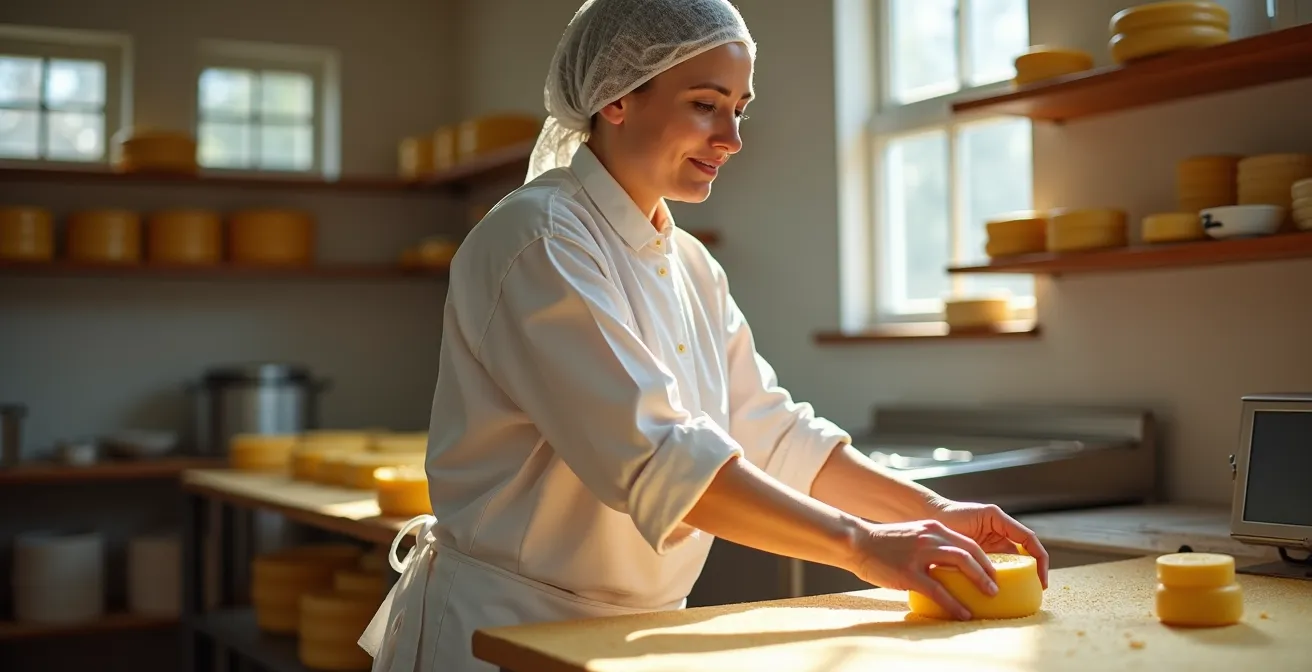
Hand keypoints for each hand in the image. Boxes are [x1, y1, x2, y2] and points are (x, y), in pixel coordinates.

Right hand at [846, 519, 998, 620]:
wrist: (857, 542)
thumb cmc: (883, 544)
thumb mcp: (912, 536)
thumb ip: (931, 546)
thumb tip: (948, 568)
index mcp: (932, 528)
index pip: (967, 542)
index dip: (984, 559)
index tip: (992, 573)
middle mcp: (929, 537)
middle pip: (969, 551)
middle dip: (987, 570)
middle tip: (995, 586)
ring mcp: (919, 554)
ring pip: (959, 563)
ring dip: (979, 580)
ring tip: (989, 595)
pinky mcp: (907, 572)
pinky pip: (938, 589)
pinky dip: (954, 602)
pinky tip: (962, 613)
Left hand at [927, 498, 1049, 588]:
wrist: (928, 517)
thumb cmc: (948, 516)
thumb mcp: (971, 525)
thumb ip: (985, 539)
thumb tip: (996, 565)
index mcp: (999, 521)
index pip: (1028, 540)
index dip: (1040, 558)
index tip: (1041, 578)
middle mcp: (998, 532)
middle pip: (1023, 553)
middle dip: (1032, 571)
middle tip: (1034, 592)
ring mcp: (990, 543)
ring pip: (1010, 563)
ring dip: (1015, 577)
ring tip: (1018, 594)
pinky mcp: (980, 553)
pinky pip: (994, 567)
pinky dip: (998, 578)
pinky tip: (996, 591)